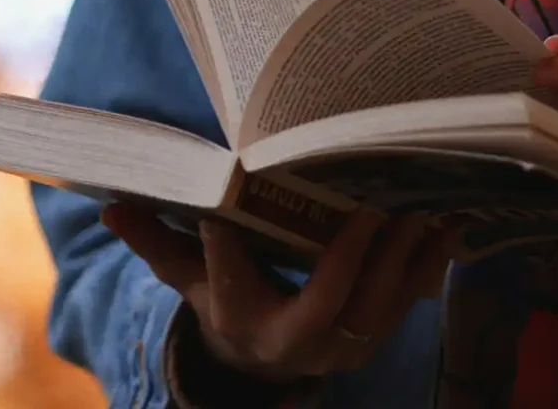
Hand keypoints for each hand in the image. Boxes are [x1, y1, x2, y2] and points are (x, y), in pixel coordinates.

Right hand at [100, 203, 460, 380]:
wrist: (261, 350)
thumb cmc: (223, 299)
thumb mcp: (187, 277)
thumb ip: (155, 243)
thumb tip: (109, 209)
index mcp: (247, 324)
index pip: (243, 288)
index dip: (242, 252)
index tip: (237, 206)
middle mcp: (299, 344)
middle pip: (333, 306)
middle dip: (354, 261)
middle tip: (370, 209)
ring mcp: (344, 344)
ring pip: (382, 307)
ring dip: (403, 260)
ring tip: (417, 209)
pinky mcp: (375, 333)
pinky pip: (409, 300)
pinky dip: (430, 263)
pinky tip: (447, 222)